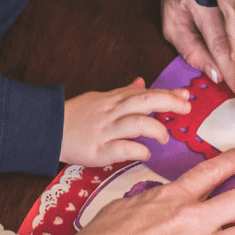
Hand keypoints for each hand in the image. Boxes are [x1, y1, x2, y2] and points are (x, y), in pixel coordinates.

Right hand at [60, 78, 190, 165]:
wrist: (47, 130)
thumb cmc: (76, 116)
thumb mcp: (101, 98)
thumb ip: (124, 92)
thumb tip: (142, 81)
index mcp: (113, 100)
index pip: (145, 93)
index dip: (168, 93)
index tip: (186, 95)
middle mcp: (111, 113)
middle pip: (145, 101)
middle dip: (169, 102)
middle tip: (186, 108)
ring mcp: (105, 131)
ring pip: (137, 123)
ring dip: (156, 129)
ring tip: (163, 137)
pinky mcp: (99, 151)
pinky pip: (123, 148)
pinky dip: (139, 151)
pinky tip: (145, 153)